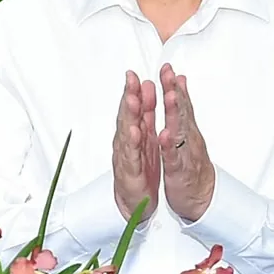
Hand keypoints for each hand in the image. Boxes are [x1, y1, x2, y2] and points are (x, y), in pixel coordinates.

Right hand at [110, 71, 160, 220]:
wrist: (135, 200)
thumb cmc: (140, 169)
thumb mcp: (144, 138)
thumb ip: (145, 115)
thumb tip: (145, 89)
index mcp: (136, 133)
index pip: (134, 108)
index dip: (134, 90)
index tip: (135, 74)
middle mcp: (128, 142)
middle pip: (128, 115)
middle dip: (129, 96)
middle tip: (131, 80)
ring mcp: (127, 156)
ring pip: (127, 132)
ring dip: (129, 115)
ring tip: (132, 100)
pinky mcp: (130, 172)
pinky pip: (132, 155)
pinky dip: (133, 143)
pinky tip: (135, 133)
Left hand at [158, 64, 216, 222]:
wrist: (202, 196)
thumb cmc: (191, 164)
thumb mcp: (187, 134)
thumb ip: (183, 108)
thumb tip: (179, 83)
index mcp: (185, 129)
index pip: (180, 103)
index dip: (173, 85)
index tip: (167, 68)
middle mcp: (187, 138)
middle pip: (181, 111)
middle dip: (174, 92)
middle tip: (169, 74)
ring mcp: (184, 153)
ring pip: (179, 131)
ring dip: (174, 113)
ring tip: (170, 97)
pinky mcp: (179, 171)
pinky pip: (174, 157)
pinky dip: (169, 147)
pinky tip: (164, 136)